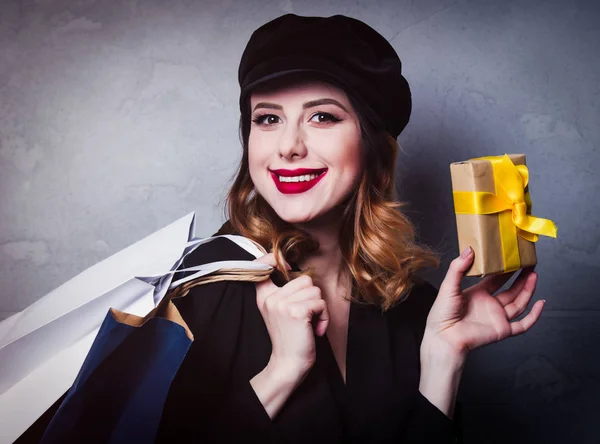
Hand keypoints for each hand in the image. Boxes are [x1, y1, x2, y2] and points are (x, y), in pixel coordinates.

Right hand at [253, 252, 328, 377]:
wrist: (289, 364)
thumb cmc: (290, 338)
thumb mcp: (279, 311)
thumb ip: (284, 292)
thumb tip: (300, 272)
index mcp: (263, 296)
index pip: (261, 265)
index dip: (273, 258)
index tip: (286, 265)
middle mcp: (270, 298)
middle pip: (304, 279)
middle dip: (313, 297)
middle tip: (307, 315)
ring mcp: (282, 304)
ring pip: (315, 291)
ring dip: (319, 308)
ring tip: (310, 323)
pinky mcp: (296, 312)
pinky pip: (320, 303)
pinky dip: (324, 317)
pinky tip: (316, 329)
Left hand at [424, 247, 544, 357]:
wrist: (444, 336)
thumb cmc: (442, 313)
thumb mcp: (448, 286)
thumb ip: (458, 268)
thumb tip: (469, 249)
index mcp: (478, 294)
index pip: (496, 279)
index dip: (506, 270)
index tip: (513, 258)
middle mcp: (490, 305)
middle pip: (511, 290)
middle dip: (521, 278)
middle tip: (529, 264)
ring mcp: (497, 318)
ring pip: (519, 303)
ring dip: (528, 290)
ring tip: (534, 275)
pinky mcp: (502, 330)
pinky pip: (523, 324)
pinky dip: (534, 315)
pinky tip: (541, 303)